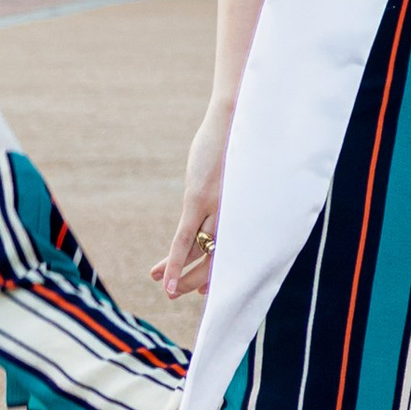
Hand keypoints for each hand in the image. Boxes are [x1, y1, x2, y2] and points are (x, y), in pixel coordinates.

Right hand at [153, 96, 232, 299]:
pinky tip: (164, 278)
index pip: (234, 254)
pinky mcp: (199, 200)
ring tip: (165, 287)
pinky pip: (184, 240)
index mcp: (246, 212)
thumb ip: (232, 196)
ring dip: (180, 274)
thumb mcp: (239, 176)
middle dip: (198, 280)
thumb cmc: (240, 143)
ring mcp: (217, 209)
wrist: (236, 116)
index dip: (218, 274)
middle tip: (181, 292)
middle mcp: (236, 215)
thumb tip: (222, 205)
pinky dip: (174, 262)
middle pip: (218, 260)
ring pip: (200, 254)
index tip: (204, 286)